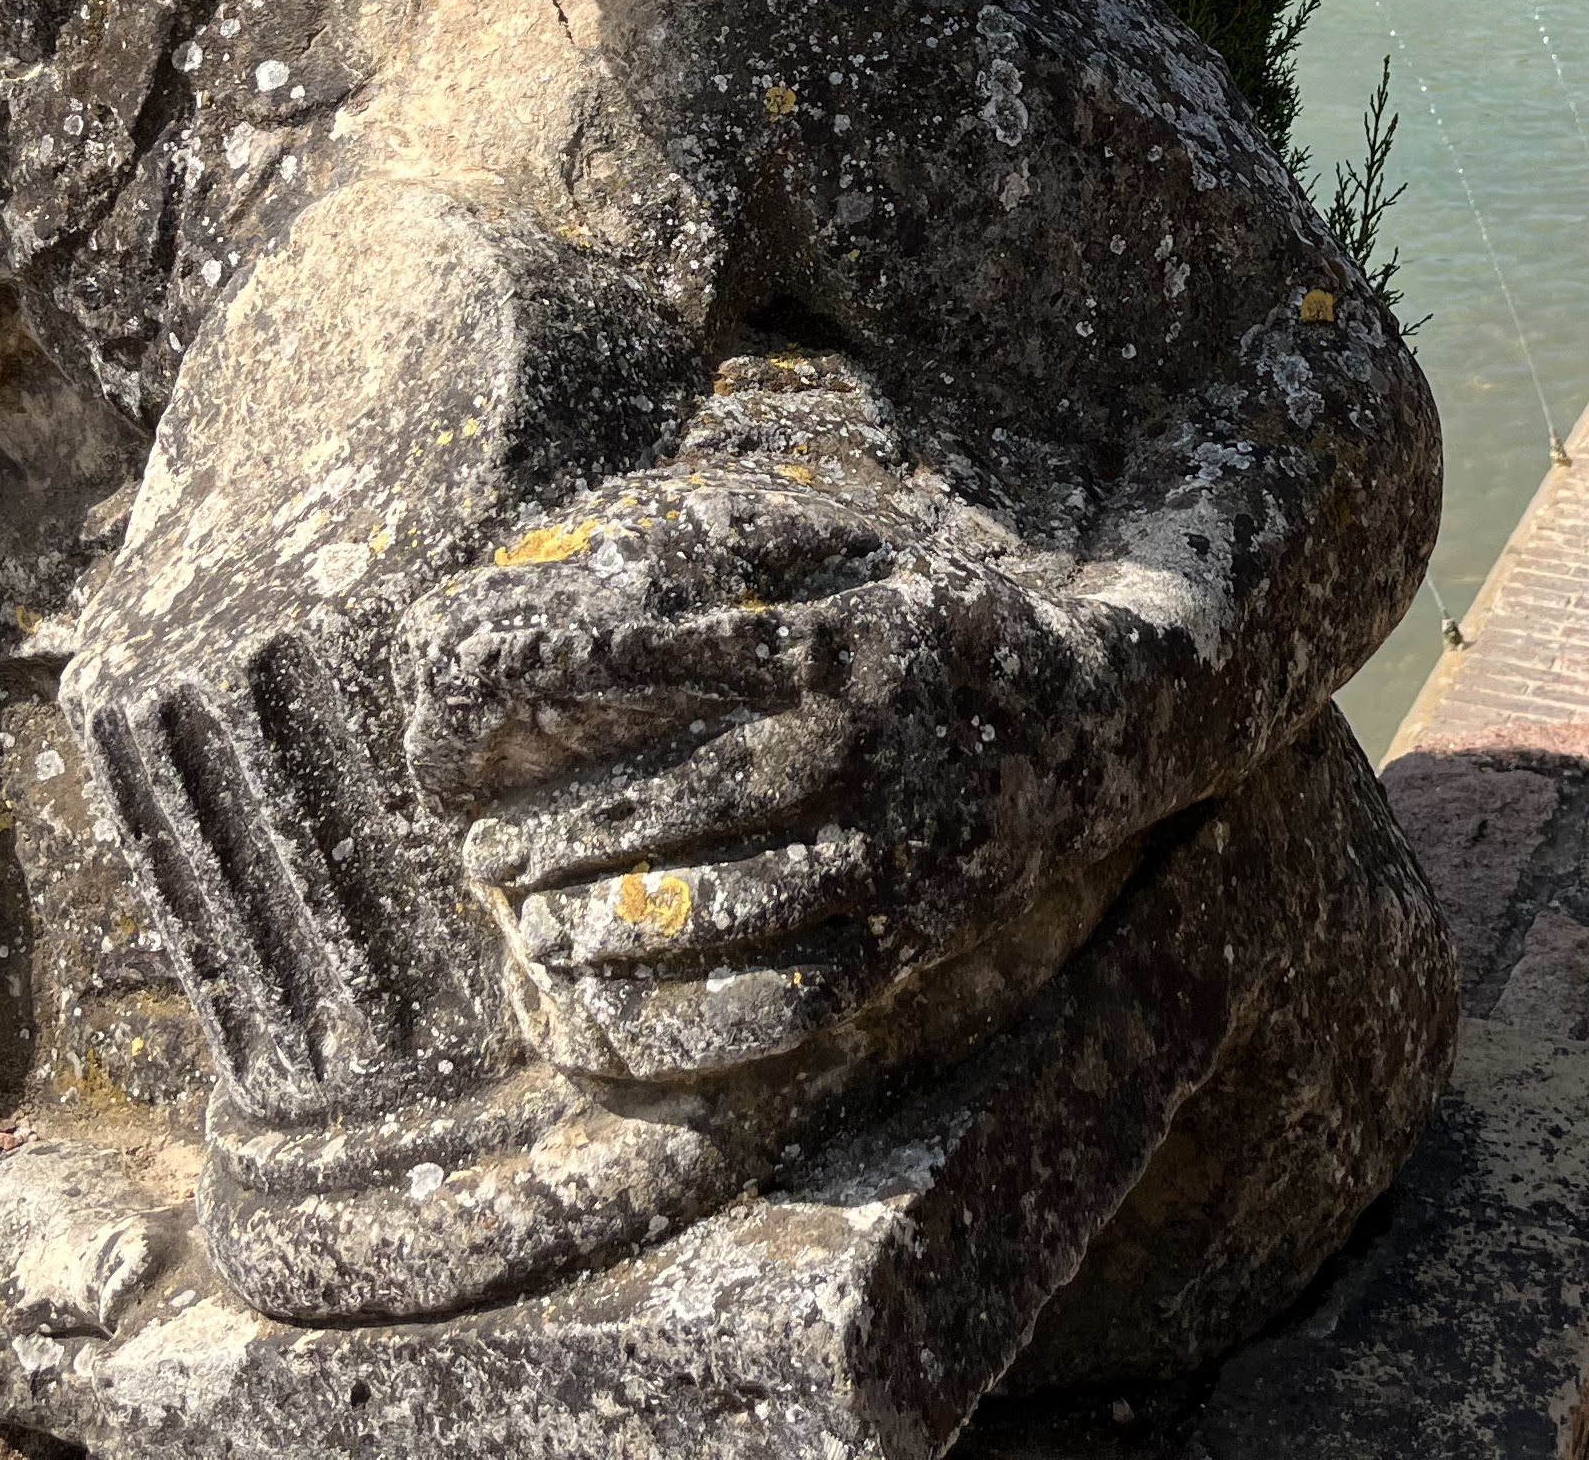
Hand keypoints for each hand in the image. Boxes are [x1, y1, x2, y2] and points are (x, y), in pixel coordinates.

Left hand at [400, 473, 1064, 1083]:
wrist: (1111, 710)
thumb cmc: (950, 630)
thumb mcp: (860, 575)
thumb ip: (747, 575)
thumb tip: (589, 577)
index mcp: (833, 646)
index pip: (662, 665)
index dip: (556, 697)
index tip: (477, 727)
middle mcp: (857, 747)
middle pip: (669, 804)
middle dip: (553, 837)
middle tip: (478, 858)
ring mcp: (893, 849)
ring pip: (716, 907)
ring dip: (602, 925)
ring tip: (530, 931)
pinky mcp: (921, 930)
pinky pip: (794, 994)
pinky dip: (699, 1012)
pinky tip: (628, 1010)